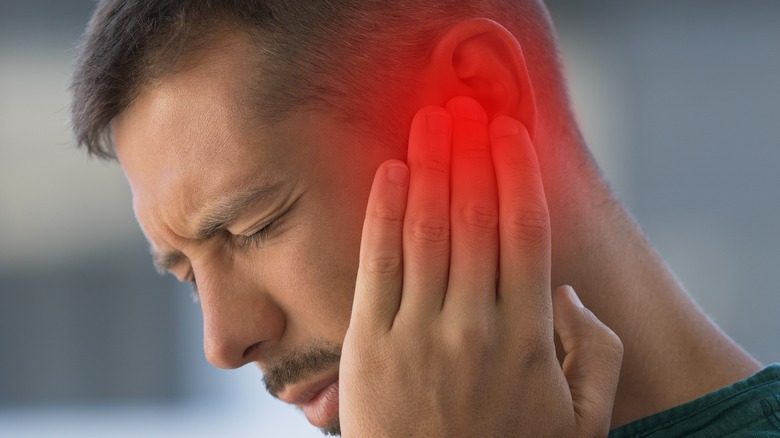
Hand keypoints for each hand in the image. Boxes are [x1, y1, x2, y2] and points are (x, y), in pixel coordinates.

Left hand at [340, 96, 622, 436]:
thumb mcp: (581, 420)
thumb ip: (595, 352)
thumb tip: (568, 292)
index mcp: (528, 336)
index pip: (524, 231)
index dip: (516, 172)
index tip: (509, 131)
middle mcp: (473, 324)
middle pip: (472, 217)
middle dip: (468, 153)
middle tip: (463, 106)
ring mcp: (417, 332)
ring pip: (426, 230)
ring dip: (429, 166)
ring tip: (430, 121)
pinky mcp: (370, 344)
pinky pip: (377, 264)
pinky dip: (383, 213)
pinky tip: (390, 173)